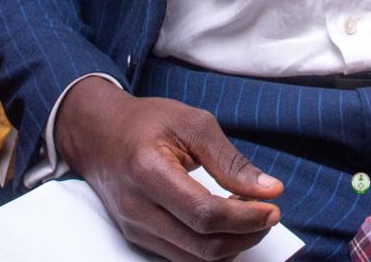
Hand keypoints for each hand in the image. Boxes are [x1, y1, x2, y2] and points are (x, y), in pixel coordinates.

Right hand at [55, 76, 283, 260]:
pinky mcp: (137, 239)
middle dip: (244, 236)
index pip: (204, 213)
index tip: (272, 208)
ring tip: (249, 217)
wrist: (99, 134)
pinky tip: (225, 225)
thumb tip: (269, 190)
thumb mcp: (192, 123)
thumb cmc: (146, 122)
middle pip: (201, 246)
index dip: (244, 218)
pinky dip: (210, 247)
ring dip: (230, 245)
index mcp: (149, 171)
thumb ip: (230, 160)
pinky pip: (181, 258)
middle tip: (267, 214)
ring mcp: (135, 229)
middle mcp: (138, 208)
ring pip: (193, 260)